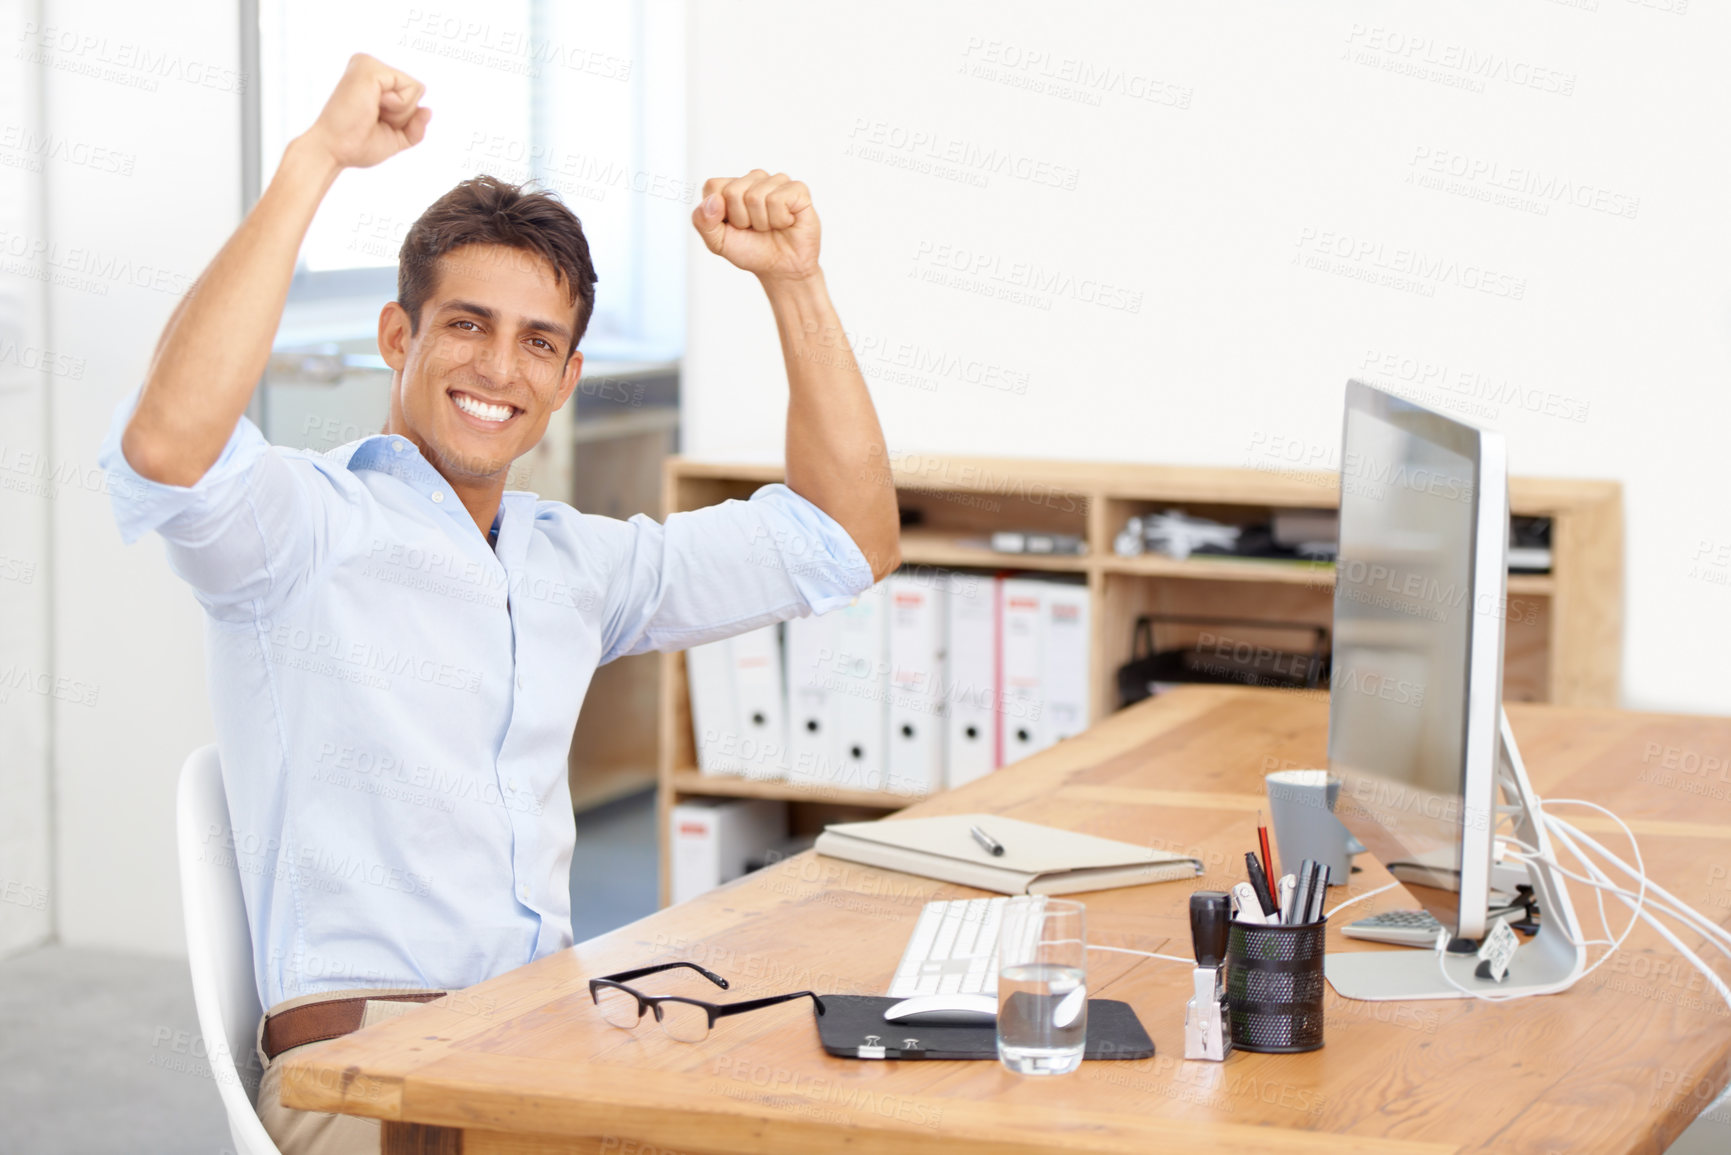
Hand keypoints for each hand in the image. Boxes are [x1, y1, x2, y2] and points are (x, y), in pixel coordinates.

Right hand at [301, 54, 430, 170]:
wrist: (334, 150)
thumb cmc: (357, 145)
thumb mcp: (395, 138)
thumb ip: (415, 126)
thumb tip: (429, 110)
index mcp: (373, 79)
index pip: (412, 94)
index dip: (403, 118)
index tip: (376, 122)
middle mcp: (369, 66)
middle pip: (418, 90)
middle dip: (403, 115)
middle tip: (373, 118)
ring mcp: (368, 64)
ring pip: (416, 88)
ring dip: (399, 112)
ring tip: (370, 113)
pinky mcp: (370, 67)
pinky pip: (410, 87)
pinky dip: (398, 106)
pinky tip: (373, 106)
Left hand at [692, 170, 819, 281]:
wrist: (781, 268)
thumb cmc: (751, 251)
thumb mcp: (717, 242)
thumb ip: (703, 221)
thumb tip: (713, 200)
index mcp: (730, 187)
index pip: (713, 186)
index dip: (720, 213)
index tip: (734, 226)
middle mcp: (753, 179)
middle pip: (733, 192)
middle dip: (742, 220)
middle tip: (754, 229)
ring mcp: (776, 182)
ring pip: (756, 196)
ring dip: (762, 222)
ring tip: (770, 226)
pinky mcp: (797, 189)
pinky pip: (778, 199)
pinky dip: (780, 220)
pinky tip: (786, 222)